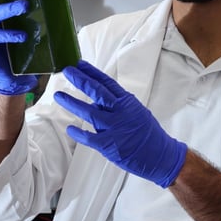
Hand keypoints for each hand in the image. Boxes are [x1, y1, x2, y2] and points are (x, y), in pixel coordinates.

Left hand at [54, 60, 186, 187]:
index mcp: (128, 102)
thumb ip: (116, 108)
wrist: (161, 156)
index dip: (92, 72)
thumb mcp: (136, 113)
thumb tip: (96, 104)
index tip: (80, 64)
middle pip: (97, 91)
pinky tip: (70, 128)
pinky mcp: (110, 145)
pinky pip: (90, 137)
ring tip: (59, 95)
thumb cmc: (149, 135)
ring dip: (72, 103)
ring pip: (89, 112)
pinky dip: (78, 133)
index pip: (107, 83)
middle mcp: (121, 112)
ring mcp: (115, 128)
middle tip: (67, 71)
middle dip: (80, 80)